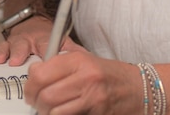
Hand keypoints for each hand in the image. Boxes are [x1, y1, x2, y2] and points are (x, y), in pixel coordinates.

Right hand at [0, 16, 82, 65]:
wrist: (33, 22)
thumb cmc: (48, 37)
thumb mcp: (63, 41)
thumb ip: (72, 51)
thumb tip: (87, 58)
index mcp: (48, 39)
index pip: (50, 46)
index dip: (50, 54)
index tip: (52, 62)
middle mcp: (33, 39)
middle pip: (33, 45)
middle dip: (32, 54)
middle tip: (29, 61)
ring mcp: (19, 42)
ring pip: (16, 46)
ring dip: (15, 53)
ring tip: (14, 61)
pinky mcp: (7, 45)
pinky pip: (2, 48)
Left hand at [24, 51, 142, 114]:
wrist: (139, 89)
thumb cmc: (110, 75)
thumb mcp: (86, 60)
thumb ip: (61, 64)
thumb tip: (34, 72)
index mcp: (80, 60)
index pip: (41, 74)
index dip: (30, 85)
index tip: (31, 90)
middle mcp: (86, 78)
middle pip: (46, 96)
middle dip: (37, 103)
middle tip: (38, 103)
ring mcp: (93, 99)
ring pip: (54, 112)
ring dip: (47, 114)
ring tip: (50, 110)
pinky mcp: (97, 114)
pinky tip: (64, 113)